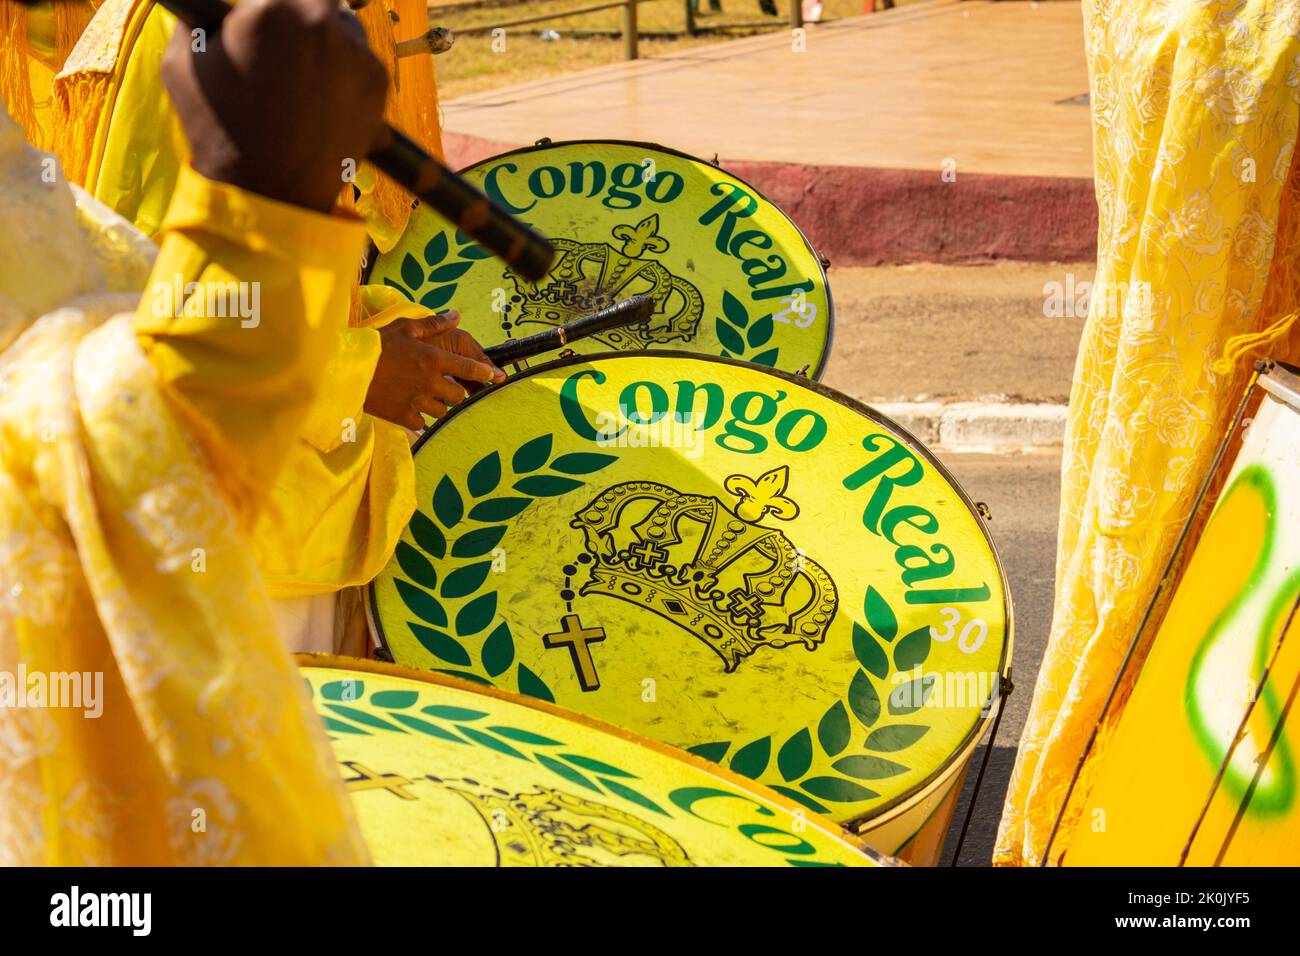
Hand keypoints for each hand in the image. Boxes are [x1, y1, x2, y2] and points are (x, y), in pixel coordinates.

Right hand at [161, 0, 387, 211]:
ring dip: (325, 33)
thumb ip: (200, 15)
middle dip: (298, 10)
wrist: (268, 188)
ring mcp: (355, 52)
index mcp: (270, 8)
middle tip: (286, 35)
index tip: (265, 16)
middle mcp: (319, 21)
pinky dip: (346, 66)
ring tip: (302, 68)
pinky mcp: (378, 81)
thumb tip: (219, 9)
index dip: (266, 6)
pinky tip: (322, 93)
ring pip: (343, 21)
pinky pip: (362, 56)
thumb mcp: (183, 60)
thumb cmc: (217, 128)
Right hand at [364, 311, 504, 429]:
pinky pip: (422, 423)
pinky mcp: (403, 416)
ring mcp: (418, 402)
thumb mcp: (405, 328)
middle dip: (454, 390)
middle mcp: (430, 382)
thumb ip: (434, 324)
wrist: (347, 370)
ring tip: (423, 395)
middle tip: (441, 385)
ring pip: (442, 410)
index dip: (484, 373)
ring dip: (437, 404)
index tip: (491, 375)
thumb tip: (456, 315)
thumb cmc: (376, 345)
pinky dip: (418, 417)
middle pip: (458, 394)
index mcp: (433, 359)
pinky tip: (409, 407)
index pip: (469, 368)